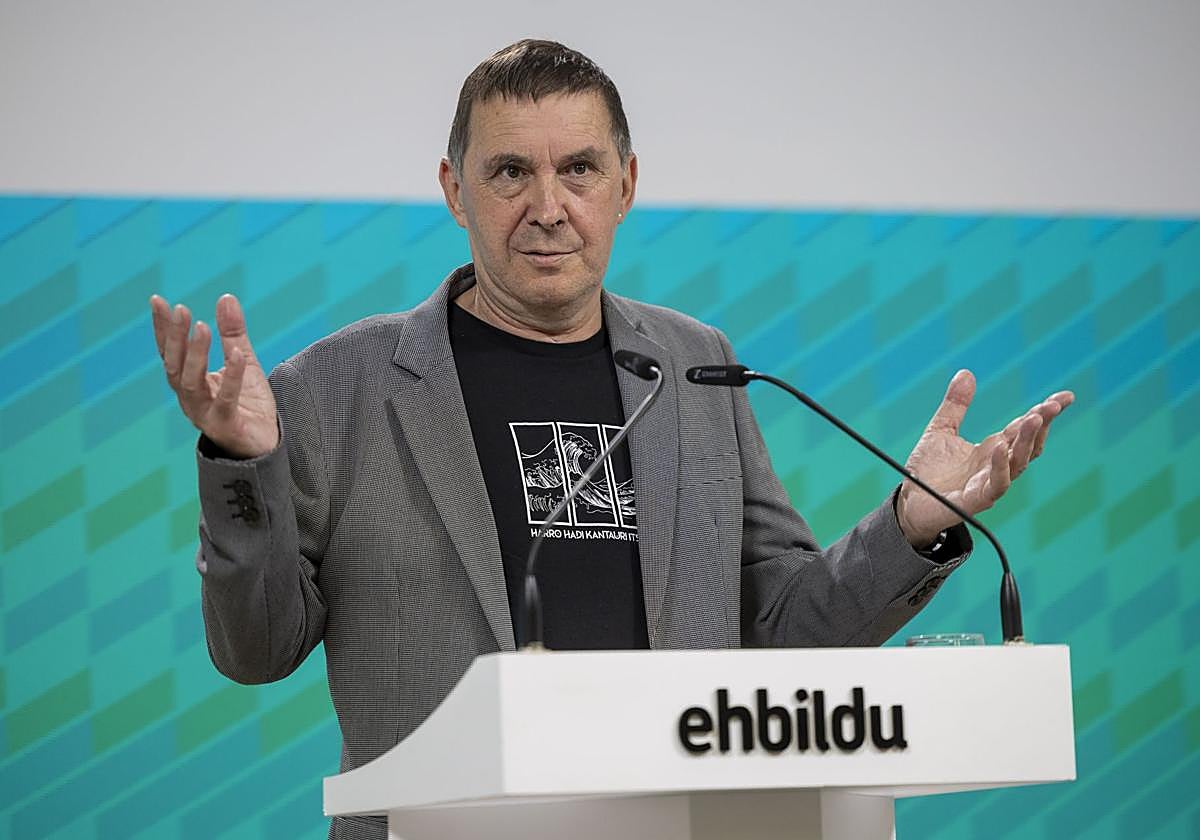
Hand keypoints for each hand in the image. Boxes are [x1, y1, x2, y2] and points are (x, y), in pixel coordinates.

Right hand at [150, 293, 279, 457]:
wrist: (265, 445)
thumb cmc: (249, 404)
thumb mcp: (244, 361)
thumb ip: (234, 333)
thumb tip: (226, 297)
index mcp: (190, 382)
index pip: (170, 352)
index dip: (162, 328)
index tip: (158, 300)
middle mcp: (190, 399)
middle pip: (175, 366)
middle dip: (175, 337)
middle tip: (182, 309)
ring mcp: (205, 414)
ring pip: (191, 383)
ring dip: (196, 354)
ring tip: (203, 327)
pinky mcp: (226, 425)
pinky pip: (226, 400)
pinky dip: (230, 377)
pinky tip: (236, 355)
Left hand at [896, 369, 1073, 546]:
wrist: (909, 502)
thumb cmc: (928, 471)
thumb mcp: (941, 430)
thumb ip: (955, 405)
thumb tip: (966, 372)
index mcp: (993, 448)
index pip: (1024, 428)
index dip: (1044, 412)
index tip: (1065, 397)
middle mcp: (996, 466)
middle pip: (1028, 445)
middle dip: (1042, 425)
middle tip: (1052, 405)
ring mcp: (988, 483)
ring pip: (1018, 463)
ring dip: (1027, 442)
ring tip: (1034, 419)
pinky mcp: (975, 500)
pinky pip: (996, 485)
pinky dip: (1000, 466)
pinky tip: (1000, 448)